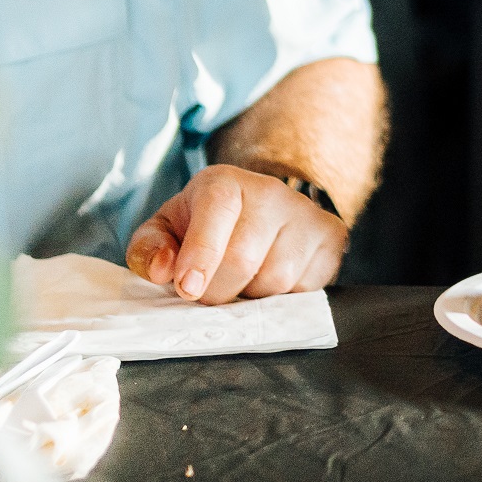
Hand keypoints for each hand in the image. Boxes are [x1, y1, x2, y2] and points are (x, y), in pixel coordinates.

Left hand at [125, 164, 346, 303]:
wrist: (259, 210)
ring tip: (243, 282)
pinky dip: (283, 298)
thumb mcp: (166, 229)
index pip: (217, 213)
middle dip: (218, 291)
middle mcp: (270, 191)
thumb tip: (162, 270)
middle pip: (243, 259)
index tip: (187, 288)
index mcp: (224, 183)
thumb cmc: (204, 225)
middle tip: (208, 293)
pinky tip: (270, 282)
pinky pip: (306, 287)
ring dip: (252, 297)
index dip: (201, 254)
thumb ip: (149, 248)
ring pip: (277, 278)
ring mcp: (306, 213)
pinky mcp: (331, 235)